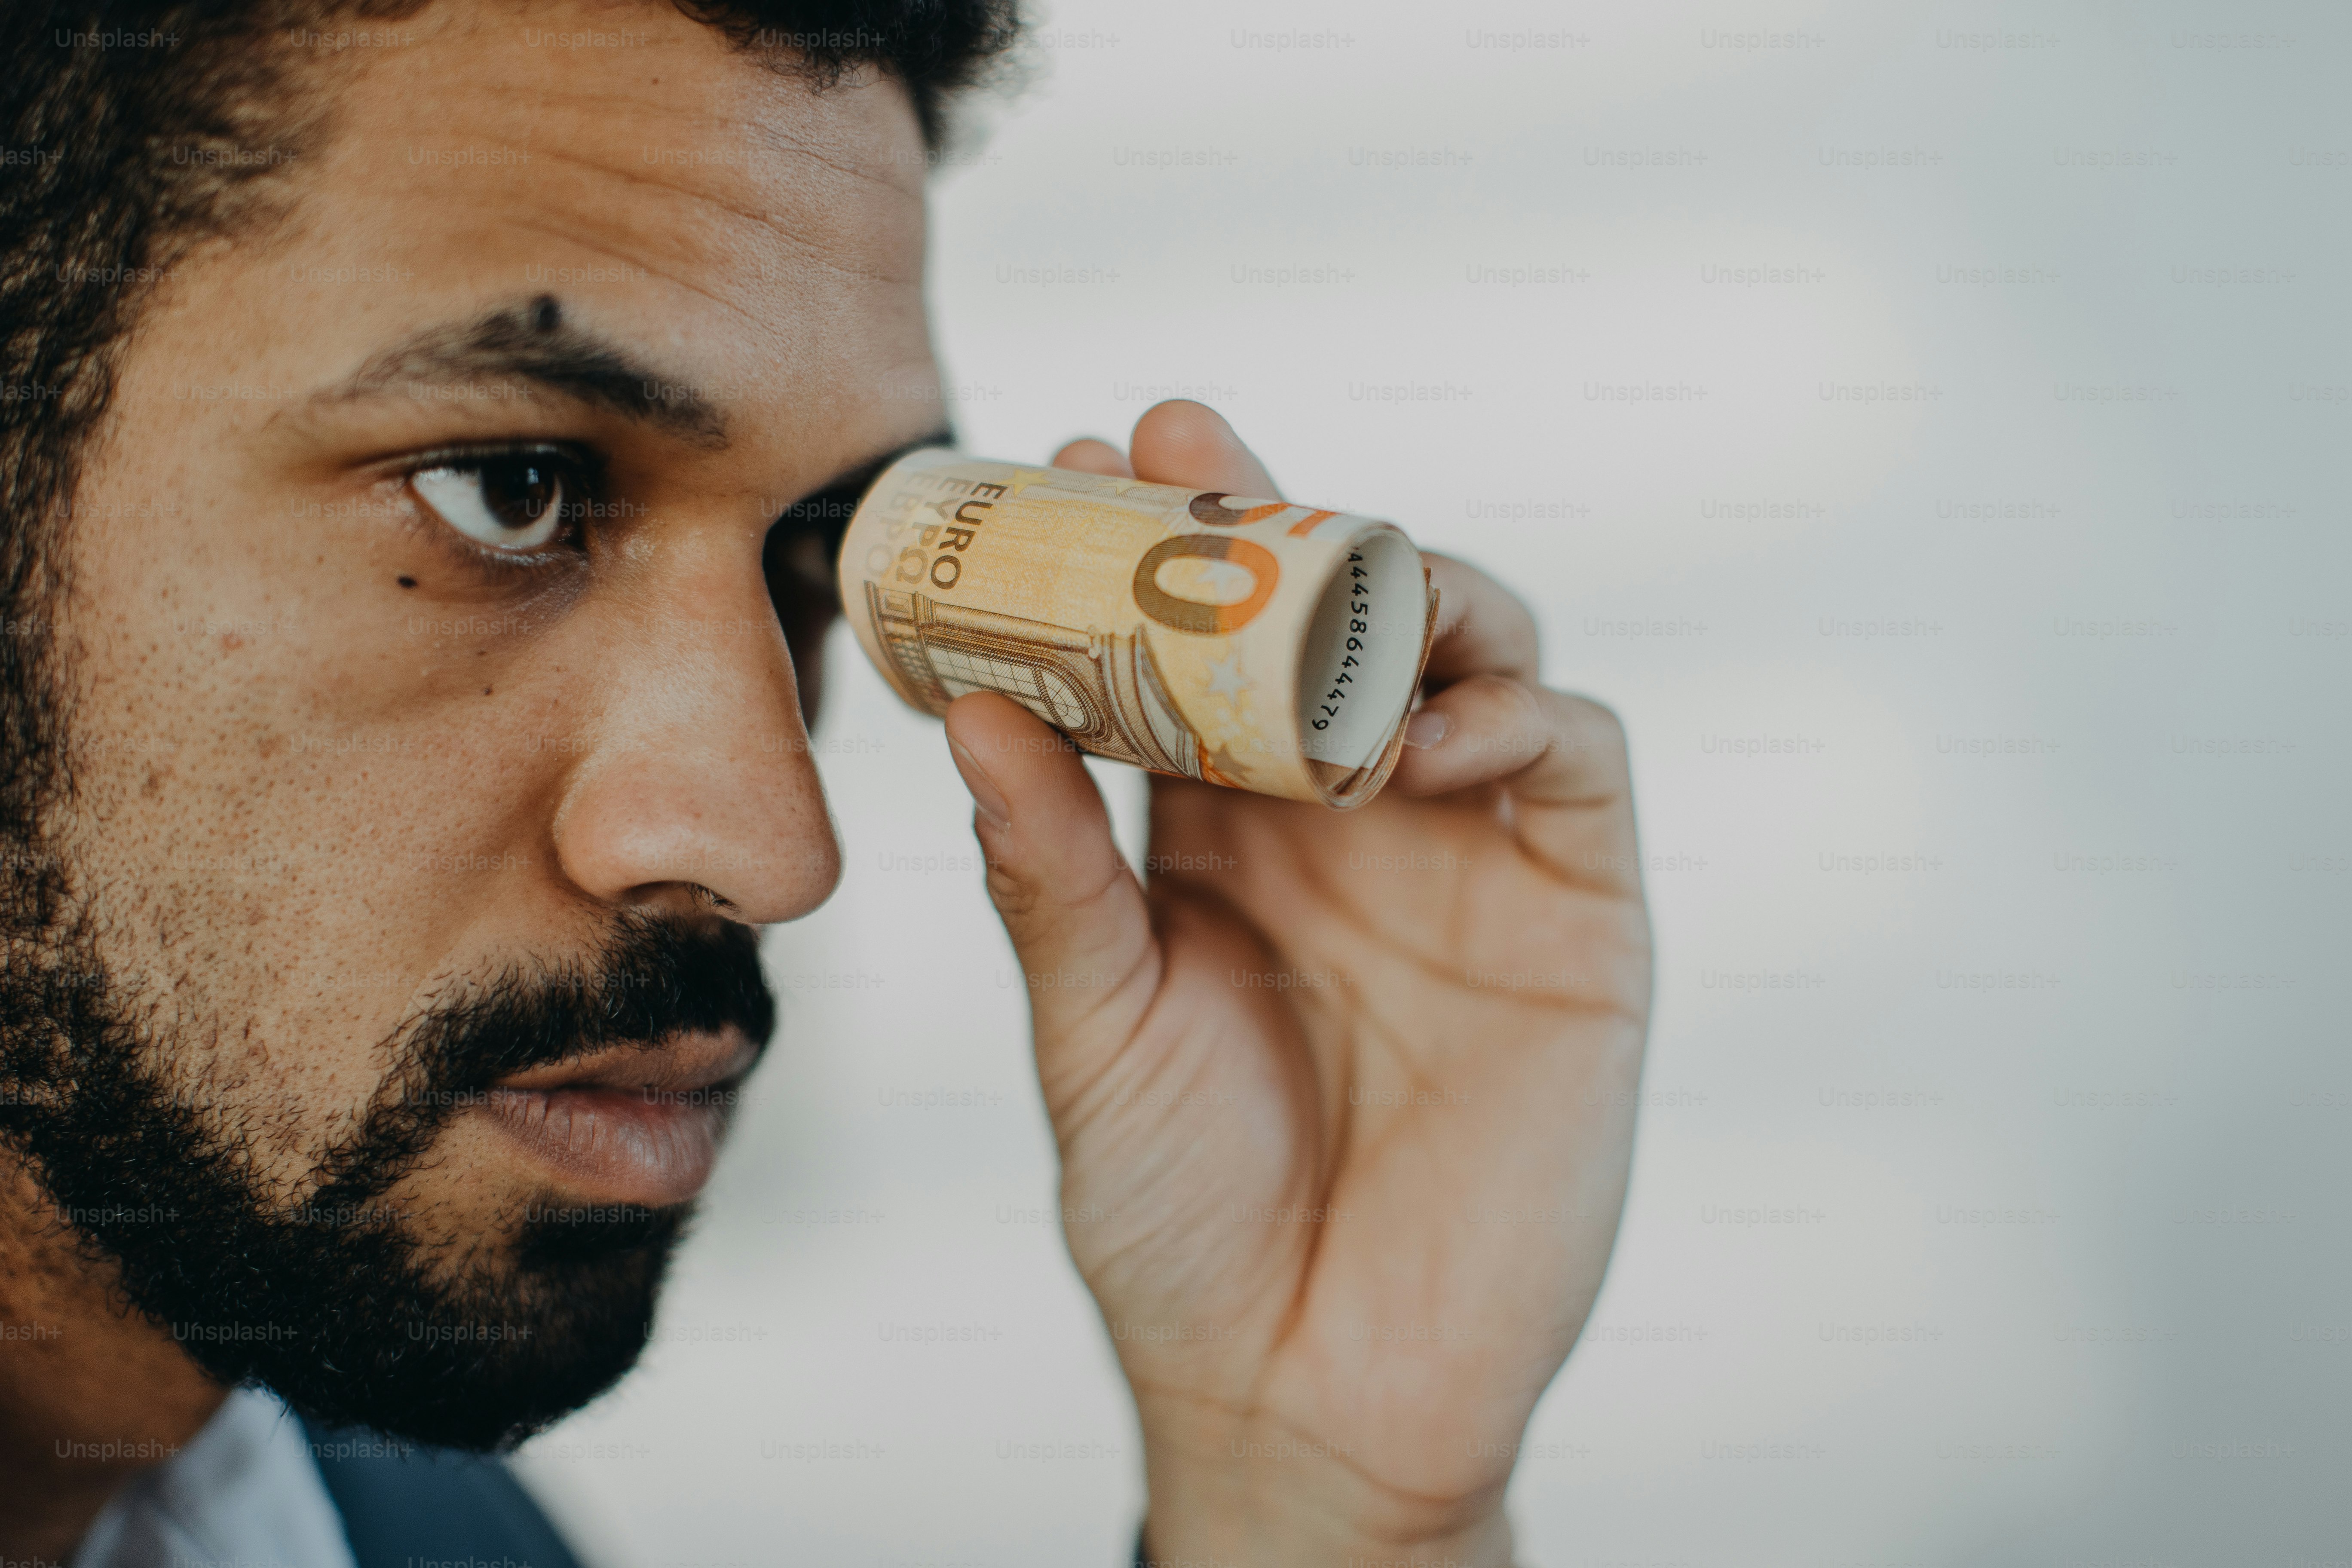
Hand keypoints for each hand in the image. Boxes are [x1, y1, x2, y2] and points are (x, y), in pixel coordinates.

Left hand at [942, 401, 1652, 1564]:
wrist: (1308, 1386)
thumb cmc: (1179, 1217)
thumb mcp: (1093, 1029)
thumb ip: (1053, 874)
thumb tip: (976, 712)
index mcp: (1222, 836)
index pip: (1200, 652)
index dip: (1155, 550)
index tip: (1081, 459)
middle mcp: (1349, 820)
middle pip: (1336, 613)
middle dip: (1271, 516)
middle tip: (1180, 446)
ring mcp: (1471, 855)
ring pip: (1473, 647)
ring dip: (1401, 587)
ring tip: (1317, 586)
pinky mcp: (1578, 914)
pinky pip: (1576, 756)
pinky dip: (1515, 709)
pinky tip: (1423, 731)